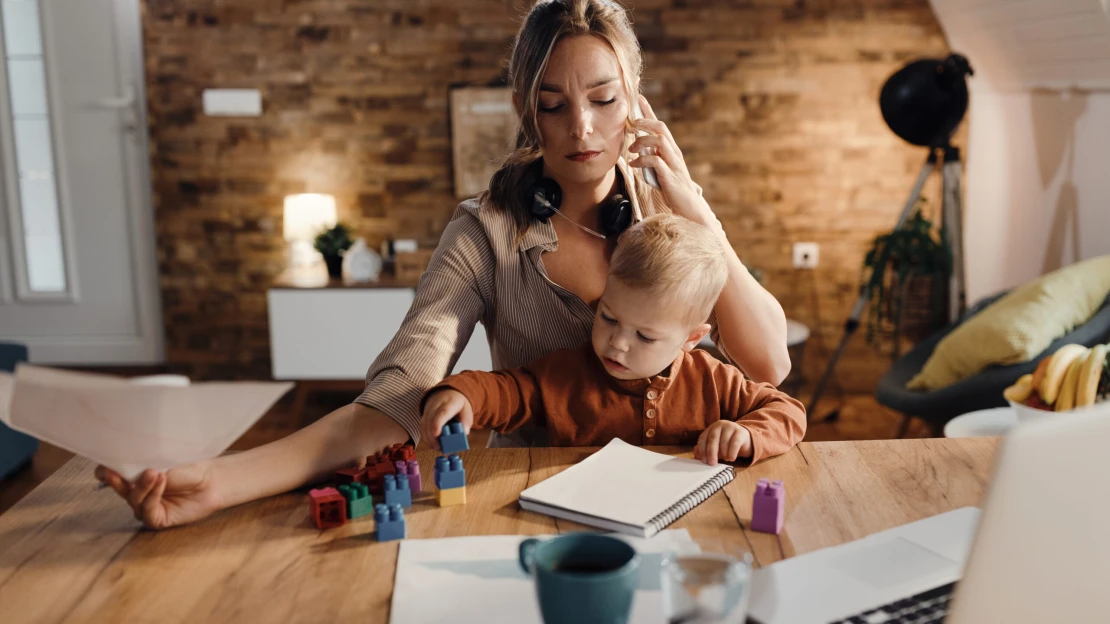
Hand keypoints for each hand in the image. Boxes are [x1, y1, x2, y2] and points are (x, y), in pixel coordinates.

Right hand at [95, 462, 220, 529]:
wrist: (210, 479)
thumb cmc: (188, 468)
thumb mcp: (162, 461)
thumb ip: (141, 464)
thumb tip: (121, 460)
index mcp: (134, 477)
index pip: (112, 476)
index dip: (105, 473)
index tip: (103, 467)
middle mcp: (137, 493)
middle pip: (120, 489)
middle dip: (116, 480)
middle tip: (113, 472)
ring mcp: (146, 507)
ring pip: (134, 500)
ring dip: (143, 486)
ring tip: (154, 472)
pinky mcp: (157, 520)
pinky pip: (148, 510)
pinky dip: (153, 495)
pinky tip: (161, 481)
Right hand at [420, 388, 473, 451]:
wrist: (446, 392)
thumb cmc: (458, 403)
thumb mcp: (466, 408)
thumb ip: (466, 420)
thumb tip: (465, 432)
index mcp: (449, 402)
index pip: (442, 412)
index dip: (437, 423)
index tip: (436, 434)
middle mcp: (435, 404)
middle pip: (430, 420)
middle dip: (432, 436)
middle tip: (439, 448)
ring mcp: (428, 409)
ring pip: (424, 424)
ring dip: (428, 438)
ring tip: (436, 448)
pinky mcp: (424, 415)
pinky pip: (422, 426)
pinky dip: (425, 436)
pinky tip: (432, 443)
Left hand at [628, 95, 711, 223]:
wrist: (690, 210)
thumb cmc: (674, 191)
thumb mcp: (662, 171)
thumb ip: (653, 159)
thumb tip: (638, 151)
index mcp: (672, 150)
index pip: (660, 125)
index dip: (649, 111)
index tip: (639, 99)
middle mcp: (674, 153)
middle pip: (661, 127)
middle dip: (644, 121)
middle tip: (630, 124)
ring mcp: (673, 164)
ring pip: (659, 141)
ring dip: (642, 141)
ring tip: (631, 149)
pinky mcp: (670, 176)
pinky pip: (655, 161)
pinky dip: (642, 160)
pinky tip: (634, 164)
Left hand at [694, 421, 752, 465]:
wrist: (744, 439)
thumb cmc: (726, 444)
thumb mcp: (715, 447)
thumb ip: (705, 450)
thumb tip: (697, 456)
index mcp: (710, 428)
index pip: (703, 438)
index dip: (702, 450)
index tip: (703, 460)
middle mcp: (719, 425)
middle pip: (712, 439)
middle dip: (711, 452)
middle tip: (712, 463)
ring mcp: (730, 427)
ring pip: (724, 441)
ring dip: (723, 453)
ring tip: (725, 460)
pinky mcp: (740, 432)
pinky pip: (735, 443)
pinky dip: (732, 452)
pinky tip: (731, 458)